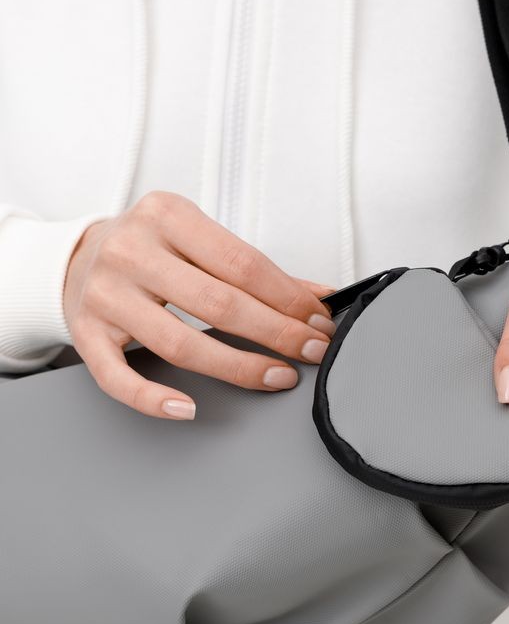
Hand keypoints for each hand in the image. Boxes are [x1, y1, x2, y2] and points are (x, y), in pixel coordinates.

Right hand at [63, 191, 335, 419]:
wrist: (73, 257)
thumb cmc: (149, 249)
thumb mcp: (198, 240)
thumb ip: (253, 268)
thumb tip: (318, 297)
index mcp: (166, 216)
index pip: (242, 263)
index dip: (288, 298)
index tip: (319, 321)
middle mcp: (131, 251)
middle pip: (218, 303)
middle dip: (276, 333)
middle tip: (313, 351)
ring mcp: (105, 295)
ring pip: (178, 343)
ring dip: (237, 367)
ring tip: (277, 376)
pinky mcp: (86, 334)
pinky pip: (119, 377)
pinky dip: (153, 398)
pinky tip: (188, 408)